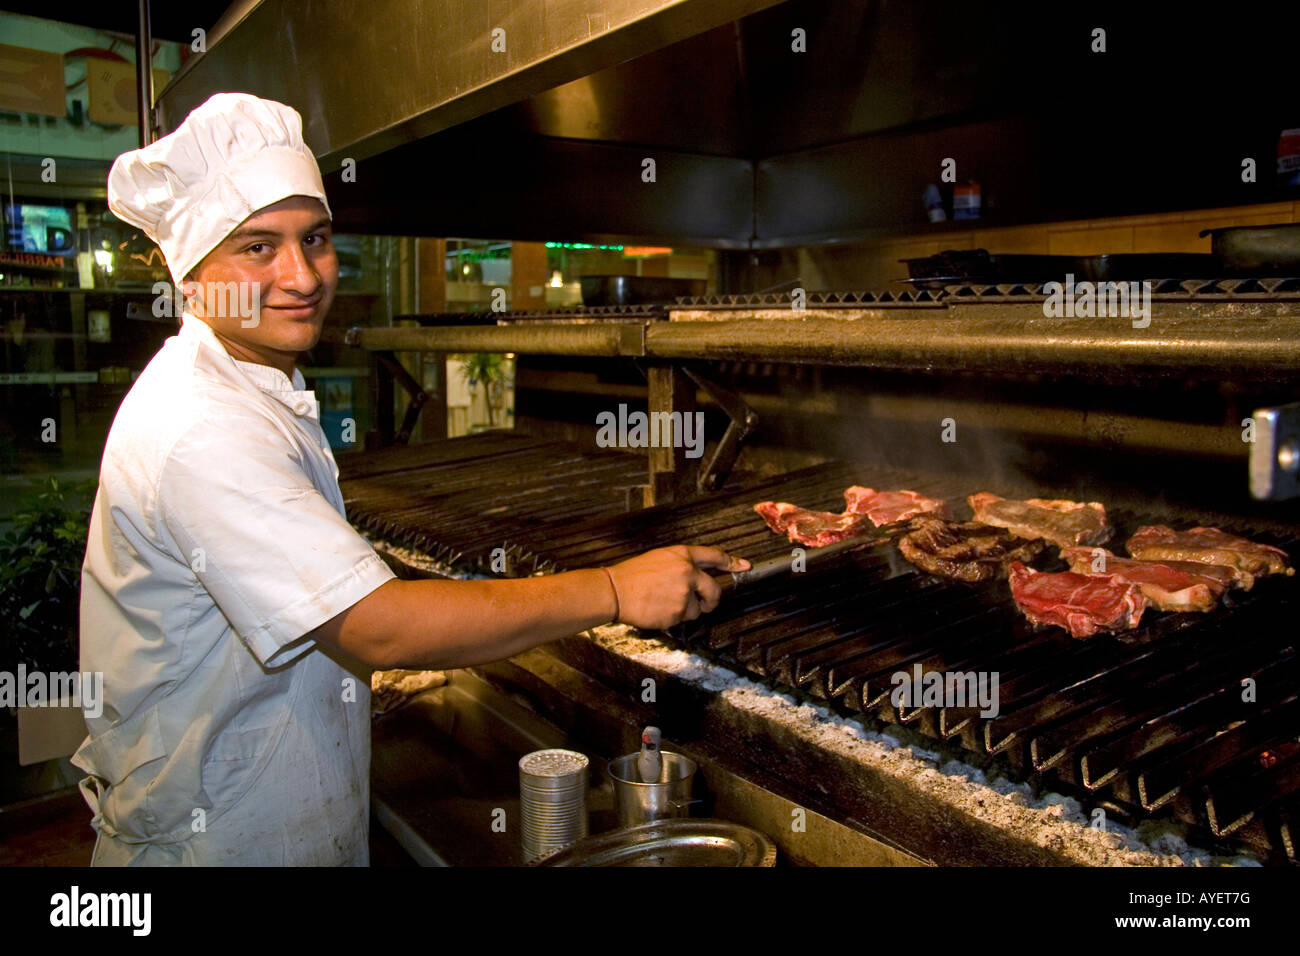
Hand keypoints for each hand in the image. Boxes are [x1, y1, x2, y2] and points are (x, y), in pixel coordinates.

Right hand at [605, 545, 749, 629]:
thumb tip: (701, 573)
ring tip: (665, 601)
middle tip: (706, 602)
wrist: (616, 591)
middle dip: (712, 599)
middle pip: (715, 590)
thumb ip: (683, 563)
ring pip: (698, 608)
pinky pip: (684, 618)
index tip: (743, 566)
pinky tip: (659, 608)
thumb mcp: (661, 558)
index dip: (731, 562)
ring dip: (687, 609)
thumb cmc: (633, 575)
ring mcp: (684, 594)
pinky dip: (675, 617)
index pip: (715, 556)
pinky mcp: (678, 613)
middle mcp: (688, 573)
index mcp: (682, 556)